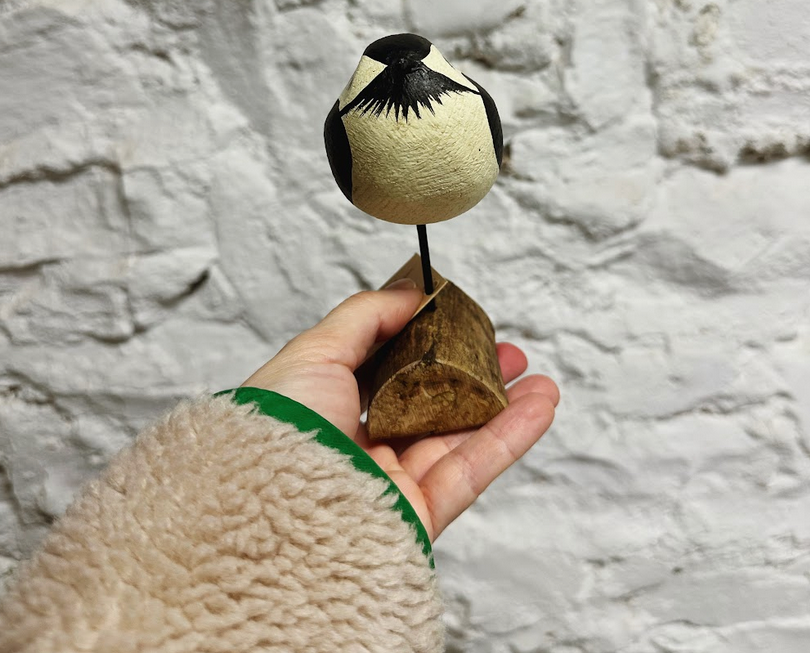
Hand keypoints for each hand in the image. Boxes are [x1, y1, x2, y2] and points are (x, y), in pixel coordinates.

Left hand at [241, 280, 558, 541]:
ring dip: (504, 409)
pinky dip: (509, 439)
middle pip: (430, 408)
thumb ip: (366, 316)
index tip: (461, 325)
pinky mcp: (415, 517)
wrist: (271, 517)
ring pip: (457, 441)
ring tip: (539, 380)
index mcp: (326, 410)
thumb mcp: (313, 352)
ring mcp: (388, 485)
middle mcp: (357, 449)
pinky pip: (470, 473)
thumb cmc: (276, 432)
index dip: (427, 348)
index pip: (387, 374)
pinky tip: (537, 408)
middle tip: (507, 354)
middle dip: (474, 379)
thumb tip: (412, 292)